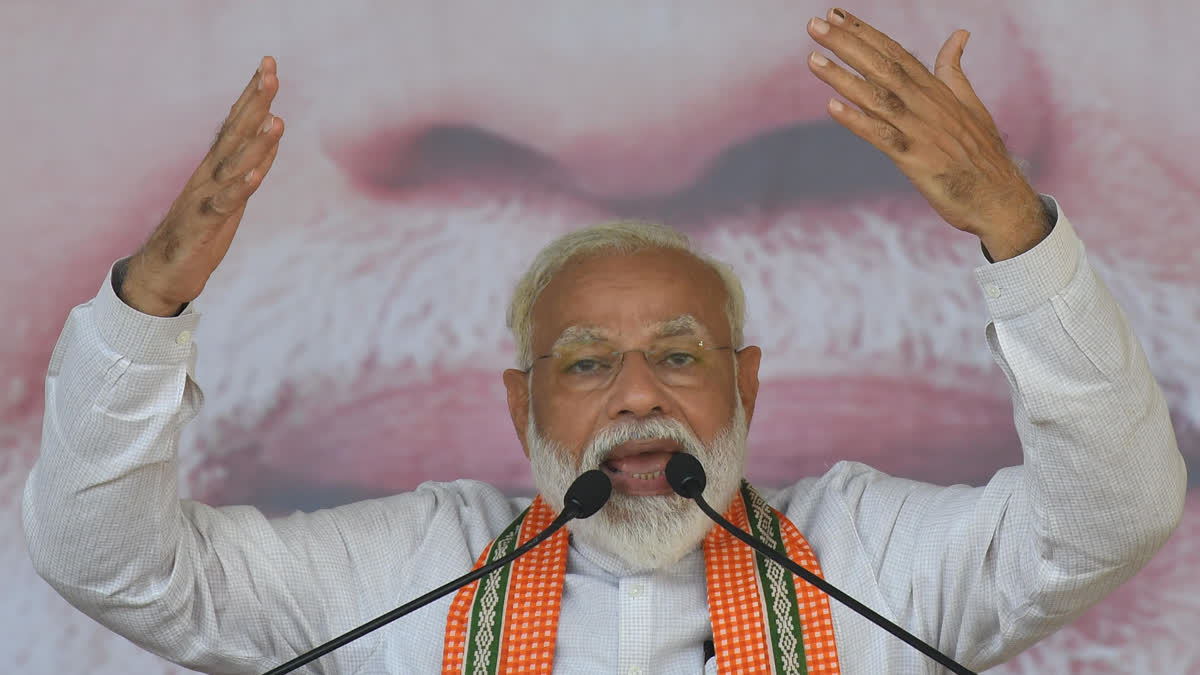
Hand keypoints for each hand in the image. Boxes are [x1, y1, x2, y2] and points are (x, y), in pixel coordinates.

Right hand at [120, 56, 283, 315]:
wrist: (163, 272)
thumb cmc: (199, 231)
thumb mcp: (233, 195)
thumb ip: (251, 165)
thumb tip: (272, 134)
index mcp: (216, 167)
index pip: (237, 122)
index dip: (253, 94)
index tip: (268, 64)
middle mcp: (209, 176)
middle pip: (234, 133)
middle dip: (254, 103)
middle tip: (270, 72)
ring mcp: (204, 198)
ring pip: (232, 165)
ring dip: (255, 143)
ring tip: (276, 120)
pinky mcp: (203, 225)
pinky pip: (223, 204)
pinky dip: (239, 189)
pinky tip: (255, 175)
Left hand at [806, 8, 1048, 260]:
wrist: (1000, 199)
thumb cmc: (983, 154)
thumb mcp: (970, 104)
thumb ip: (954, 71)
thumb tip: (959, 34)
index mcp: (936, 90)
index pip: (895, 53)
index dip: (865, 33)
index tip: (836, 14)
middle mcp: (926, 104)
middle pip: (882, 67)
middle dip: (848, 44)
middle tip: (815, 25)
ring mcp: (921, 131)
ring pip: (877, 97)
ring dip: (843, 77)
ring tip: (813, 58)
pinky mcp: (916, 160)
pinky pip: (882, 137)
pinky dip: (857, 122)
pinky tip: (832, 107)